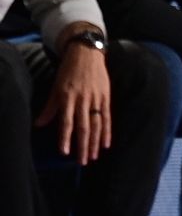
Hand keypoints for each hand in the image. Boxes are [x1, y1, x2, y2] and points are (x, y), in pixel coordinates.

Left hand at [37, 41, 109, 164]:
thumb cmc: (68, 71)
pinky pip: (107, 117)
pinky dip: (107, 131)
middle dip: (83, 145)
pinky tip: (106, 143)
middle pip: (84, 127)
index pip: (67, 122)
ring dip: (95, 142)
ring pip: (97, 124)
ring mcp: (96, 99)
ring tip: (93, 157)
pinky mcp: (105, 97)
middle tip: (82, 161)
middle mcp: (83, 100)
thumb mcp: (56, 87)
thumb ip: (50, 107)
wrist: (86, 53)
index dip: (66, 137)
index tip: (64, 152)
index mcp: (68, 98)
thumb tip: (39, 124)